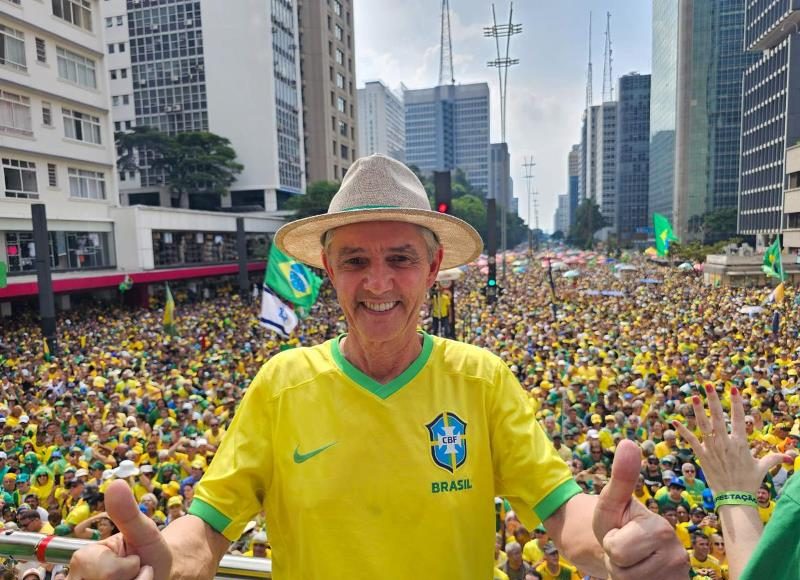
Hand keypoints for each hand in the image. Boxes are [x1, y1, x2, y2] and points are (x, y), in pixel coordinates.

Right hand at [68, 480, 171, 579]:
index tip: (132, 561)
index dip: (123, 566)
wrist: (164, 573)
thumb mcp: (143, 531)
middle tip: (135, 573)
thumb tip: (115, 483)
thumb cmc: (147, 552)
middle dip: (126, 577)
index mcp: (81, 561)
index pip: (94, 567)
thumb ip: (127, 513)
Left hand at [592, 440, 689, 578]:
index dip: (609, 542)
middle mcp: (677, 556)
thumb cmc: (617, 524)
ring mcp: (679, 577)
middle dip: (615, 561)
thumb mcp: (611, 502)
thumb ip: (620, 476)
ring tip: (631, 563)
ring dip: (622, 576)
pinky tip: (641, 576)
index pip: (615, 550)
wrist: (627, 552)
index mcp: (661, 529)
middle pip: (621, 571)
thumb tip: (628, 442)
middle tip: (624, 550)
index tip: (619, 533)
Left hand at [671, 385, 788, 493]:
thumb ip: (773, 458)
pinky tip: (674, 420)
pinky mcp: (702, 456)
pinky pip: (690, 440)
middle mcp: (725, 443)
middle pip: (718, 417)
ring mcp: (712, 449)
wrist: (735, 498)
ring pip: (703, 426)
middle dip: (713, 400)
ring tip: (693, 396)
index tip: (733, 390)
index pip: (738, 418)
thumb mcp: (763, 468)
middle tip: (708, 385)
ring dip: (697, 411)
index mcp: (740, 443)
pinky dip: (682, 431)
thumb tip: (789, 456)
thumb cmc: (749, 482)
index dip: (735, 403)